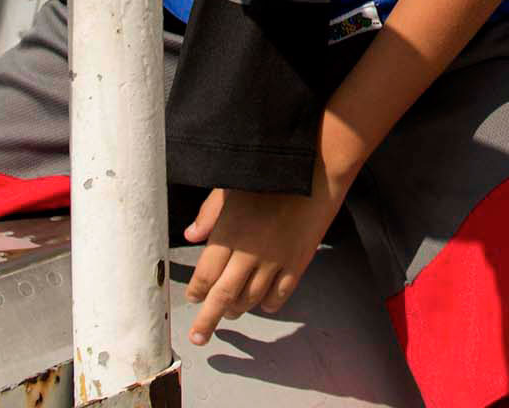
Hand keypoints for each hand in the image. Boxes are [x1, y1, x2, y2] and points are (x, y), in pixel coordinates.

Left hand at [181, 180, 343, 345]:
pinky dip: (267, 304)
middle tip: (199, 336)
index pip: (205, 274)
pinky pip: (279, 296)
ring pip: (250, 300)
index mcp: (229, 232)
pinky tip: (261, 303)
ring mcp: (275, 261)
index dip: (196, 291)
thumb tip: (191, 235)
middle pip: (223, 296)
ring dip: (236, 310)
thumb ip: (209, 213)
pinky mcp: (297, 264)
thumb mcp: (232, 187)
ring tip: (229, 312)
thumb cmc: (272, 175)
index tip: (193, 297)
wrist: (317, 172)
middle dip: (207, 320)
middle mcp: (249, 252)